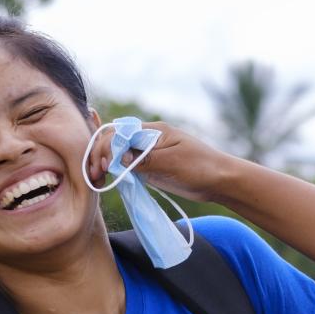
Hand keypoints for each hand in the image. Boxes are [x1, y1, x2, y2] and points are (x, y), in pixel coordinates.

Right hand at [85, 121, 230, 201]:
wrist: (220, 181)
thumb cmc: (201, 167)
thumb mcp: (172, 163)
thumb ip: (145, 159)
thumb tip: (119, 158)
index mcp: (153, 132)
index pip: (120, 133)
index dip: (107, 147)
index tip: (104, 166)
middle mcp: (147, 140)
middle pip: (114, 140)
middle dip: (100, 154)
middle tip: (94, 175)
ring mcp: (148, 154)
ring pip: (118, 153)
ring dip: (104, 163)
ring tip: (96, 179)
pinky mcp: (150, 168)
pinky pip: (127, 166)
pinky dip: (115, 171)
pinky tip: (106, 179)